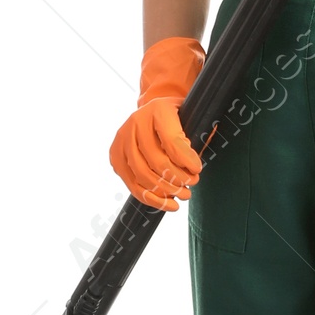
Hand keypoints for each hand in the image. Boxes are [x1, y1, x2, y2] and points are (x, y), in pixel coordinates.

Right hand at [110, 35, 204, 210]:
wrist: (153, 113)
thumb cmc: (177, 119)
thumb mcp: (190, 118)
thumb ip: (194, 138)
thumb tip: (194, 168)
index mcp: (157, 109)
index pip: (171, 140)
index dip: (186, 159)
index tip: (198, 169)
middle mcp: (135, 122)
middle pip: (155, 160)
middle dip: (177, 178)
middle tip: (193, 183)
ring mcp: (122, 140)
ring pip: (142, 175)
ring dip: (166, 190)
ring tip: (184, 194)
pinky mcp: (116, 157)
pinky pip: (132, 185)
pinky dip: (152, 199)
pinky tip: (169, 204)